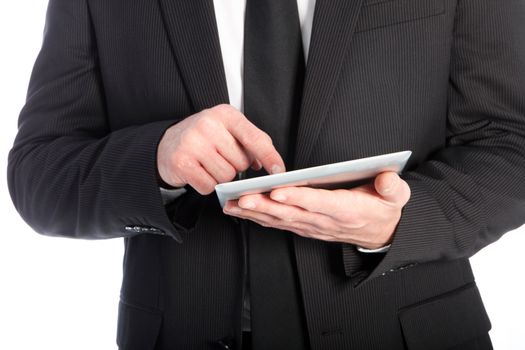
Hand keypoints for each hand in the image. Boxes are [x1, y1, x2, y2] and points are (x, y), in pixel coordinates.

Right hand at [157, 104, 284, 193]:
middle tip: (220, 158)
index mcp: (225, 114)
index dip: (270, 157)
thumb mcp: (228, 129)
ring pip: (226, 176)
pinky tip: (199, 172)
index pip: (255, 138)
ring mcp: (193, 143)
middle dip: (235, 166)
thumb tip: (268, 163)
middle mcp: (208, 125)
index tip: (279, 171)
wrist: (168, 144)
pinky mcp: (182, 162)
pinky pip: (209, 186)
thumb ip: (251, 141)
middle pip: (241, 162)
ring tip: (209, 164)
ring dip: (221, 177)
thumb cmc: (204, 138)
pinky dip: (207, 185)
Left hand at [223, 172, 410, 248]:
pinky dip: (259, 218)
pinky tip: (242, 212)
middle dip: (264, 206)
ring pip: (280, 220)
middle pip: (291, 213)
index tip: (276, 192)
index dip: (297, 198)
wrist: (381, 232)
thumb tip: (386, 179)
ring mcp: (313, 227)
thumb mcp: (397, 197)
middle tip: (241, 198)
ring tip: (232, 204)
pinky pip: (279, 224)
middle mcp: (324, 221)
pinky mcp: (305, 227)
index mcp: (346, 210)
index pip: (318, 203)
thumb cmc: (384, 209)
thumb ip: (393, 188)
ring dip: (255, 213)